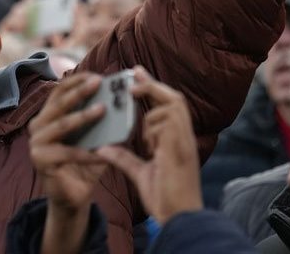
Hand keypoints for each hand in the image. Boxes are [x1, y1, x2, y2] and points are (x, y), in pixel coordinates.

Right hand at [30, 73, 108, 210]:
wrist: (73, 195)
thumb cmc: (84, 162)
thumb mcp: (92, 137)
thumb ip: (99, 120)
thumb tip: (118, 100)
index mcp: (47, 116)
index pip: (59, 91)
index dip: (76, 81)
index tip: (96, 75)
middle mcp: (38, 126)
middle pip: (59, 104)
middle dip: (79, 91)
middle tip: (98, 83)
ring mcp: (36, 143)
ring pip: (61, 125)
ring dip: (83, 116)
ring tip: (103, 110)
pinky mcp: (41, 161)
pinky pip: (69, 153)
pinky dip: (88, 153)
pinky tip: (105, 153)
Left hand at [94, 66, 202, 224]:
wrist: (178, 217)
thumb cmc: (165, 197)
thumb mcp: (140, 173)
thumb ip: (124, 159)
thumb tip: (104, 149)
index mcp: (176, 140)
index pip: (167, 105)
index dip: (152, 87)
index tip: (136, 72)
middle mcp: (184, 137)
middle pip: (175, 98)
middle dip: (153, 84)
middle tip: (133, 75)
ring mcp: (185, 141)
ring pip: (172, 105)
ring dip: (152, 111)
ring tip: (140, 131)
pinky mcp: (181, 147)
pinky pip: (166, 122)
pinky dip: (153, 129)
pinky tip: (151, 149)